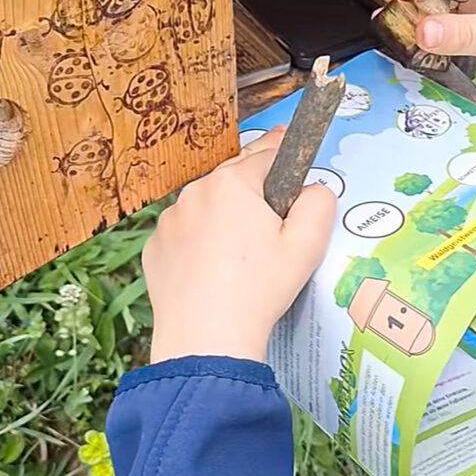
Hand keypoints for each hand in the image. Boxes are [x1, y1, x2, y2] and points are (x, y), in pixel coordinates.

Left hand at [143, 128, 337, 364]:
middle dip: (255, 189)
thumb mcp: (308, 245)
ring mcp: (170, 220)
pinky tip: (215, 269)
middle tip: (273, 218)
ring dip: (226, 216)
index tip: (287, 135)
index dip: (282, 147)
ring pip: (208, 206)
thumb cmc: (259, 290)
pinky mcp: (155, 247)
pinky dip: (200, 242)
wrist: (206, 340)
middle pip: (235, 178)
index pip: (266, 152)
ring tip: (243, 254)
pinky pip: (185, 233)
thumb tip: (313, 189)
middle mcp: (196, 192)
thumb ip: (320, 201)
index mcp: (233, 183)